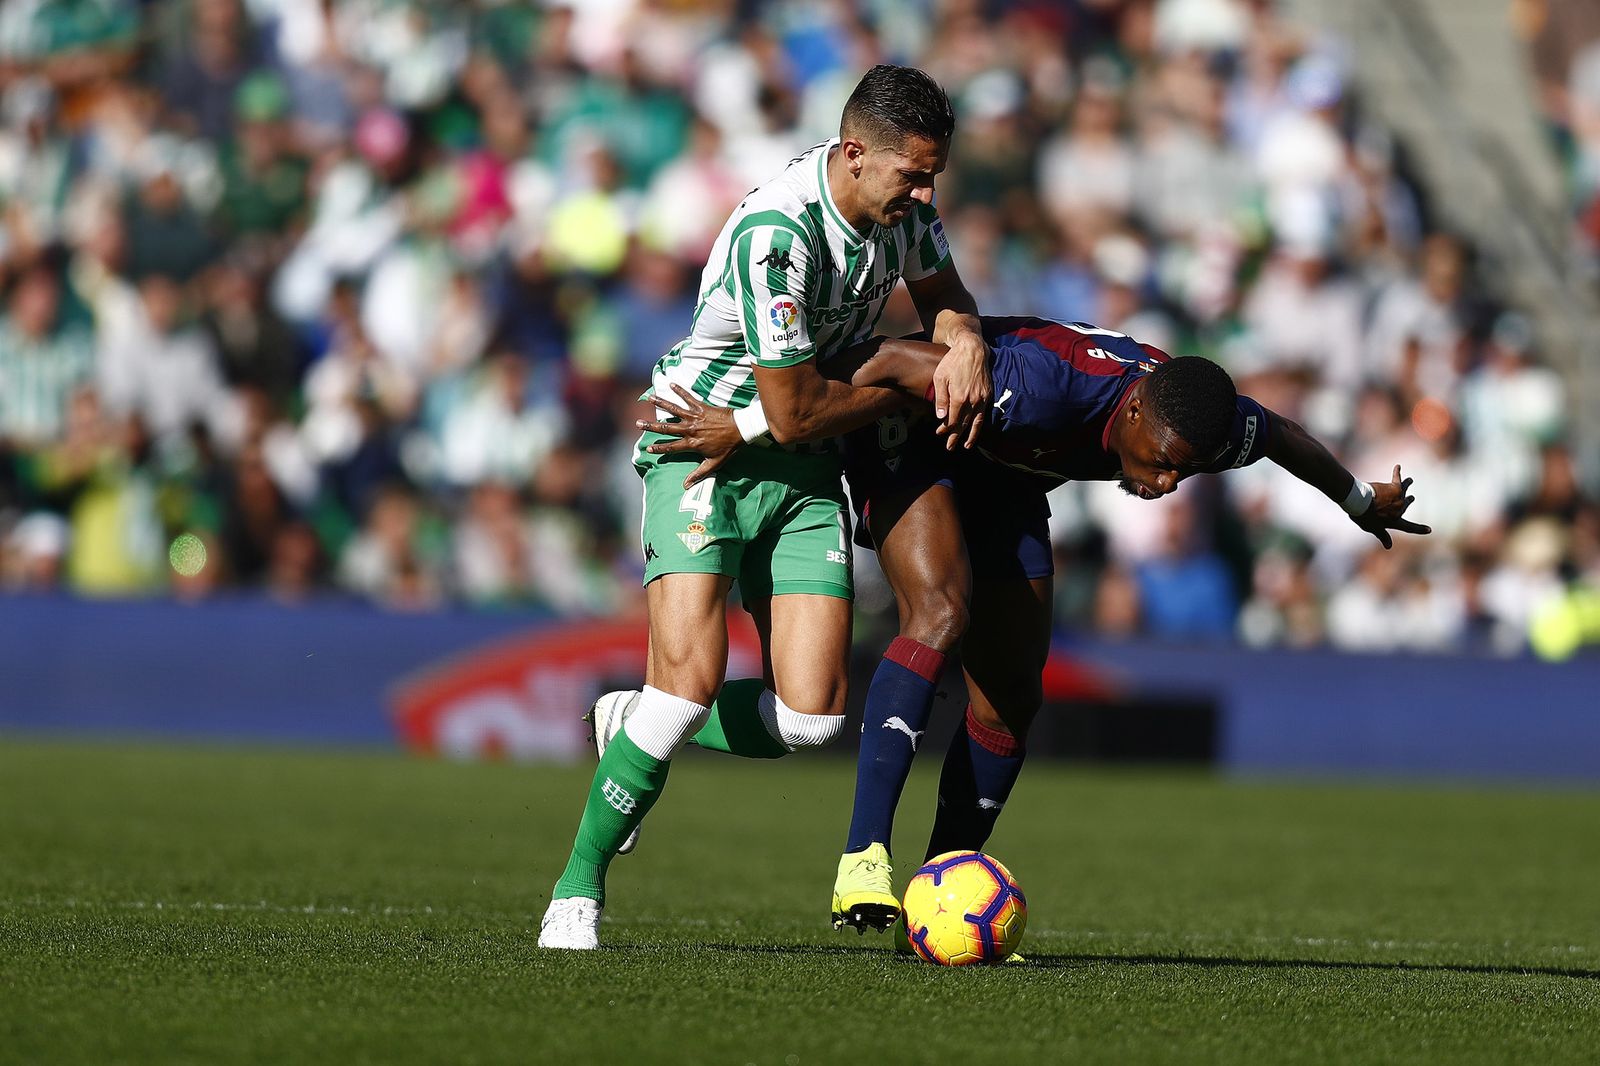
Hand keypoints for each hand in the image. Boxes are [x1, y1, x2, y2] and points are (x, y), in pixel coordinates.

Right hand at [636, 384, 741, 487]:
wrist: (742, 430)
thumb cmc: (729, 447)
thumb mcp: (715, 463)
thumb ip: (699, 473)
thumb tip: (686, 486)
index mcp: (692, 444)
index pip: (671, 447)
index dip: (659, 448)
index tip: (648, 448)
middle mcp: (690, 429)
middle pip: (667, 428)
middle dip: (651, 426)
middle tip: (638, 423)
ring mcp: (695, 417)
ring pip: (674, 410)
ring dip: (661, 403)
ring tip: (649, 398)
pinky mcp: (701, 407)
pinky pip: (689, 397)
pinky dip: (680, 390)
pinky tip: (671, 384)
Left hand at [931, 331, 991, 450]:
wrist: (972, 349)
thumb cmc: (953, 362)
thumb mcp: (940, 378)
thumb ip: (940, 399)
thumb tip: (940, 417)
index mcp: (958, 397)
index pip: (952, 420)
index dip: (945, 428)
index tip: (939, 433)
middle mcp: (972, 400)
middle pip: (963, 424)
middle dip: (956, 436)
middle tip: (950, 447)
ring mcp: (982, 398)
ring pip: (976, 422)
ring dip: (971, 436)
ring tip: (966, 445)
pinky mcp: (988, 394)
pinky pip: (984, 413)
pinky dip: (980, 424)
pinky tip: (976, 429)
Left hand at [1355, 465, 1431, 548]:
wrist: (1361, 503)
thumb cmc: (1364, 517)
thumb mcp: (1373, 528)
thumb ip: (1382, 536)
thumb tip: (1389, 547)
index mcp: (1395, 521)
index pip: (1409, 527)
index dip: (1419, 529)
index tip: (1429, 530)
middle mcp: (1400, 509)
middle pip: (1406, 504)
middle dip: (1409, 500)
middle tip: (1412, 498)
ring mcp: (1399, 497)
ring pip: (1404, 489)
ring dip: (1407, 484)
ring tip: (1410, 480)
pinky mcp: (1394, 486)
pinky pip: (1397, 477)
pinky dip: (1397, 471)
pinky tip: (1398, 466)